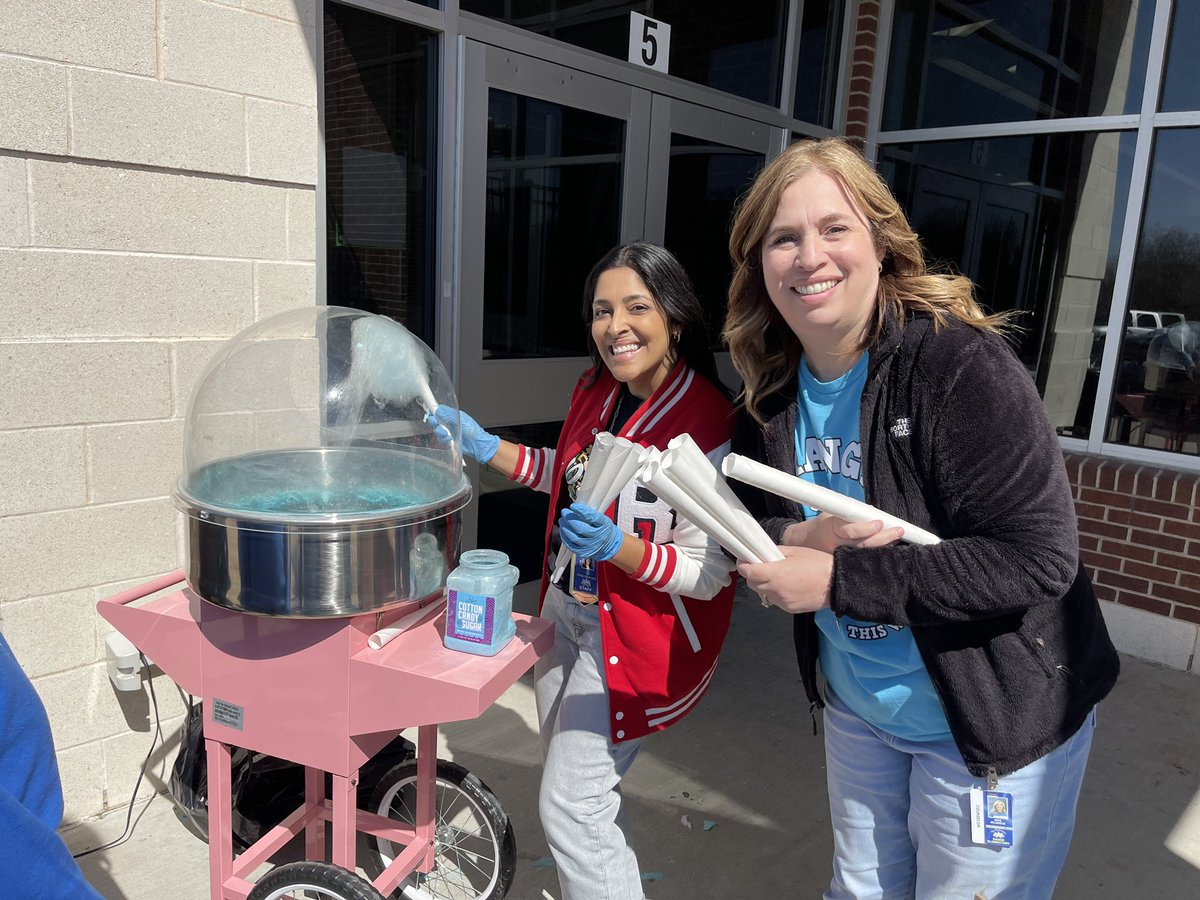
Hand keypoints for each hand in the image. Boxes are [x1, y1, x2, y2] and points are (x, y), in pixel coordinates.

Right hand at [425, 405, 499, 462]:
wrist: (478, 445)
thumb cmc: (474, 431)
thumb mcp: (460, 419)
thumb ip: (448, 415)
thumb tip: (437, 410)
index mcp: (453, 415)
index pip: (439, 411)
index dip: (433, 411)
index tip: (430, 412)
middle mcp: (450, 423)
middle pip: (435, 420)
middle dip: (434, 422)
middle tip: (435, 422)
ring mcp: (449, 432)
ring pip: (437, 430)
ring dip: (440, 432)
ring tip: (447, 434)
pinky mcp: (449, 440)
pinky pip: (441, 439)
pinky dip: (444, 439)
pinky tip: (450, 439)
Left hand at [558, 502, 624, 562]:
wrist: (609, 546)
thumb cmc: (604, 529)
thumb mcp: (603, 519)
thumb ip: (591, 514)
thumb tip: (575, 508)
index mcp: (604, 525)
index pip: (593, 518)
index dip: (582, 511)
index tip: (573, 506)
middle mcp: (598, 537)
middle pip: (581, 528)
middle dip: (570, 519)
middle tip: (564, 512)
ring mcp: (591, 546)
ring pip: (574, 537)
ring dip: (565, 527)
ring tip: (562, 520)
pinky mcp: (583, 552)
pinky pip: (571, 545)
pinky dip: (564, 536)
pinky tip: (563, 529)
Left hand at [737, 545, 833, 613]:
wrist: (838, 584)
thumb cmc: (818, 564)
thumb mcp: (795, 551)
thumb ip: (775, 553)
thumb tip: (762, 554)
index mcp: (775, 574)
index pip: (747, 572)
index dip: (743, 565)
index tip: (744, 560)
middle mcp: (776, 590)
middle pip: (752, 583)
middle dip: (753, 574)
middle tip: (762, 566)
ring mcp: (782, 602)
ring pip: (763, 593)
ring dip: (764, 585)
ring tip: (778, 576)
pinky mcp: (789, 609)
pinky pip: (775, 600)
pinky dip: (776, 593)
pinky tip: (788, 586)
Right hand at [782, 513, 902, 553]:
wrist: (803, 546)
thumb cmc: (820, 527)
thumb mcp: (829, 515)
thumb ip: (849, 513)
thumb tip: (870, 511)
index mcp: (830, 529)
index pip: (848, 530)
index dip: (864, 528)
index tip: (879, 523)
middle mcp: (836, 547)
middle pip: (862, 544)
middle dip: (882, 538)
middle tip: (898, 531)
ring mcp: (839, 560)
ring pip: (865, 555)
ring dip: (883, 547)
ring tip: (898, 539)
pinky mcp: (844, 568)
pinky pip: (863, 563)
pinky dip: (877, 557)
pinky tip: (890, 552)